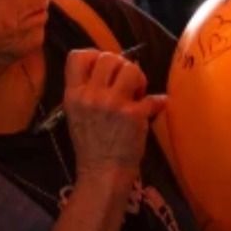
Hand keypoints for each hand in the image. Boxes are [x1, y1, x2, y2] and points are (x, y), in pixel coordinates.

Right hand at [63, 49, 165, 178]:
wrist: (102, 174)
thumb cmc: (90, 145)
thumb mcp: (76, 114)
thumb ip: (87, 90)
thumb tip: (114, 67)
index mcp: (73, 94)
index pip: (77, 56)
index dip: (94, 56)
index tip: (104, 70)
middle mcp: (90, 95)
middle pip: (107, 57)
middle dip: (120, 66)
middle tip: (124, 84)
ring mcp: (112, 104)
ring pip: (130, 68)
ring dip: (138, 78)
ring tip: (137, 94)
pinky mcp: (133, 114)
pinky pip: (151, 97)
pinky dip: (157, 101)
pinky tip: (155, 107)